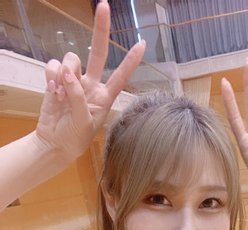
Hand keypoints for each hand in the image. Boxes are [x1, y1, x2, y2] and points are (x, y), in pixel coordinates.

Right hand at [35, 0, 144, 160]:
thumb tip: (68, 73)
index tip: (142, 44)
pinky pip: (54, 66)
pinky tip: (52, 91)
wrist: (54, 143)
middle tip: (103, 5)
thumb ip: (79, 98)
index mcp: (105, 97)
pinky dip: (51, 76)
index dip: (130, 60)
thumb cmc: (75, 138)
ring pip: (71, 59)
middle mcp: (92, 85)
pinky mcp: (57, 80)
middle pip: (98, 52)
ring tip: (61, 95)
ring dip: (64, 73)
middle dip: (100, 29)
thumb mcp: (84, 123)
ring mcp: (74, 81)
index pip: (121, 76)